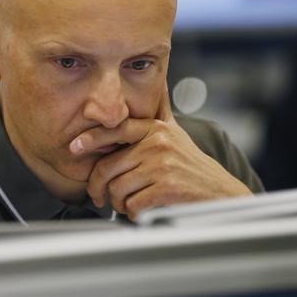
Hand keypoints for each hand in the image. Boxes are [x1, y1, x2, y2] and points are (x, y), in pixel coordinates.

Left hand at [69, 85, 251, 220]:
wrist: (222, 193)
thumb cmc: (192, 166)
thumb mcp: (174, 134)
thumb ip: (158, 114)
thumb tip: (155, 83)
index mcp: (156, 129)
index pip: (116, 129)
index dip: (91, 138)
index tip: (74, 146)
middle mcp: (158, 143)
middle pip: (108, 166)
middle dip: (99, 187)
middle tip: (98, 198)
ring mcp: (163, 165)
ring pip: (118, 188)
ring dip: (119, 204)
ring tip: (128, 205)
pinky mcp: (168, 187)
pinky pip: (132, 204)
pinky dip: (133, 213)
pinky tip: (142, 211)